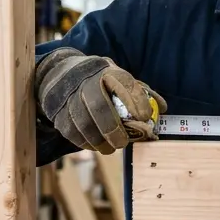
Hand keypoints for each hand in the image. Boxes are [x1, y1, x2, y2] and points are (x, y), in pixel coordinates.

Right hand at [35, 48, 165, 153]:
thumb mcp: (117, 77)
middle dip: (113, 128)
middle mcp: (85, 81)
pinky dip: (85, 143)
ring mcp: (68, 97)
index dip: (135, 99)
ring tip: (110, 148)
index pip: (122, 82)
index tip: (146, 117)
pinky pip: (71, 132)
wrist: (60, 75)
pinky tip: (95, 146)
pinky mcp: (58, 112)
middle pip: (98, 106)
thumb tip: (162, 108)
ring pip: (83, 123)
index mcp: (105, 71)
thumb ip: (139, 92)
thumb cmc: (98, 80)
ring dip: (99, 140)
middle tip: (123, 143)